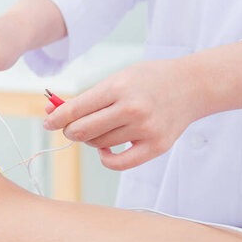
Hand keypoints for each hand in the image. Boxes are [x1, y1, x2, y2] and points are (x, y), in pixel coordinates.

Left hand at [43, 59, 201, 170]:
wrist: (193, 85)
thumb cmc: (149, 79)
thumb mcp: (118, 78)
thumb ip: (87, 97)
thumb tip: (50, 111)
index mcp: (119, 87)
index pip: (75, 109)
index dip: (55, 118)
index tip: (48, 122)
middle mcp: (132, 109)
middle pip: (82, 131)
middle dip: (69, 131)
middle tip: (71, 128)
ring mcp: (145, 129)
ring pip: (98, 145)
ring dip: (90, 140)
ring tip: (101, 128)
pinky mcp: (156, 146)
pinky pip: (118, 163)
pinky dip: (105, 158)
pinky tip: (106, 148)